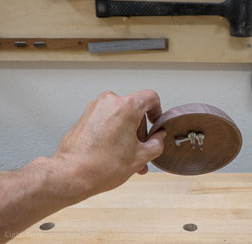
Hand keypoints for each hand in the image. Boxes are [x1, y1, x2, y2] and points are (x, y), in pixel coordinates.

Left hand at [50, 90, 165, 200]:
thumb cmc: (101, 166)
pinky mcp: (85, 117)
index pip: (151, 97)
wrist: (71, 175)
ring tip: (127, 156)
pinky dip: (114, 133)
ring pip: (121, 116)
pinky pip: (107, 120)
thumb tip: (158, 138)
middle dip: (140, 130)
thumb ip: (157, 143)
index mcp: (126, 107)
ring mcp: (95, 108)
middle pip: (135, 110)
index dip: (157, 111)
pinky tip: (114, 153)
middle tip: (140, 150)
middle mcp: (109, 102)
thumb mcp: (140, 157)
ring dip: (127, 134)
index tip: (155, 124)